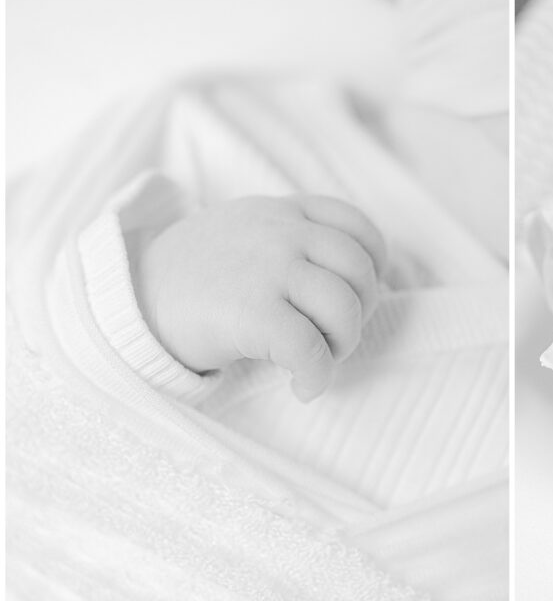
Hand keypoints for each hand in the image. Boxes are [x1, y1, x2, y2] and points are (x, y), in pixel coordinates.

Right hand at [138, 195, 385, 402]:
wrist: (129, 299)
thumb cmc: (198, 277)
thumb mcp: (247, 233)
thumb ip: (294, 240)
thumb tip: (355, 283)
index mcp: (284, 212)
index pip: (357, 227)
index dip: (375, 265)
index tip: (360, 294)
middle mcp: (281, 232)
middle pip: (359, 269)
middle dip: (362, 311)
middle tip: (334, 338)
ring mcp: (266, 268)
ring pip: (344, 306)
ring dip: (344, 345)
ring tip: (318, 362)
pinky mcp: (250, 311)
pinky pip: (310, 348)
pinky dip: (318, 376)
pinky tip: (304, 388)